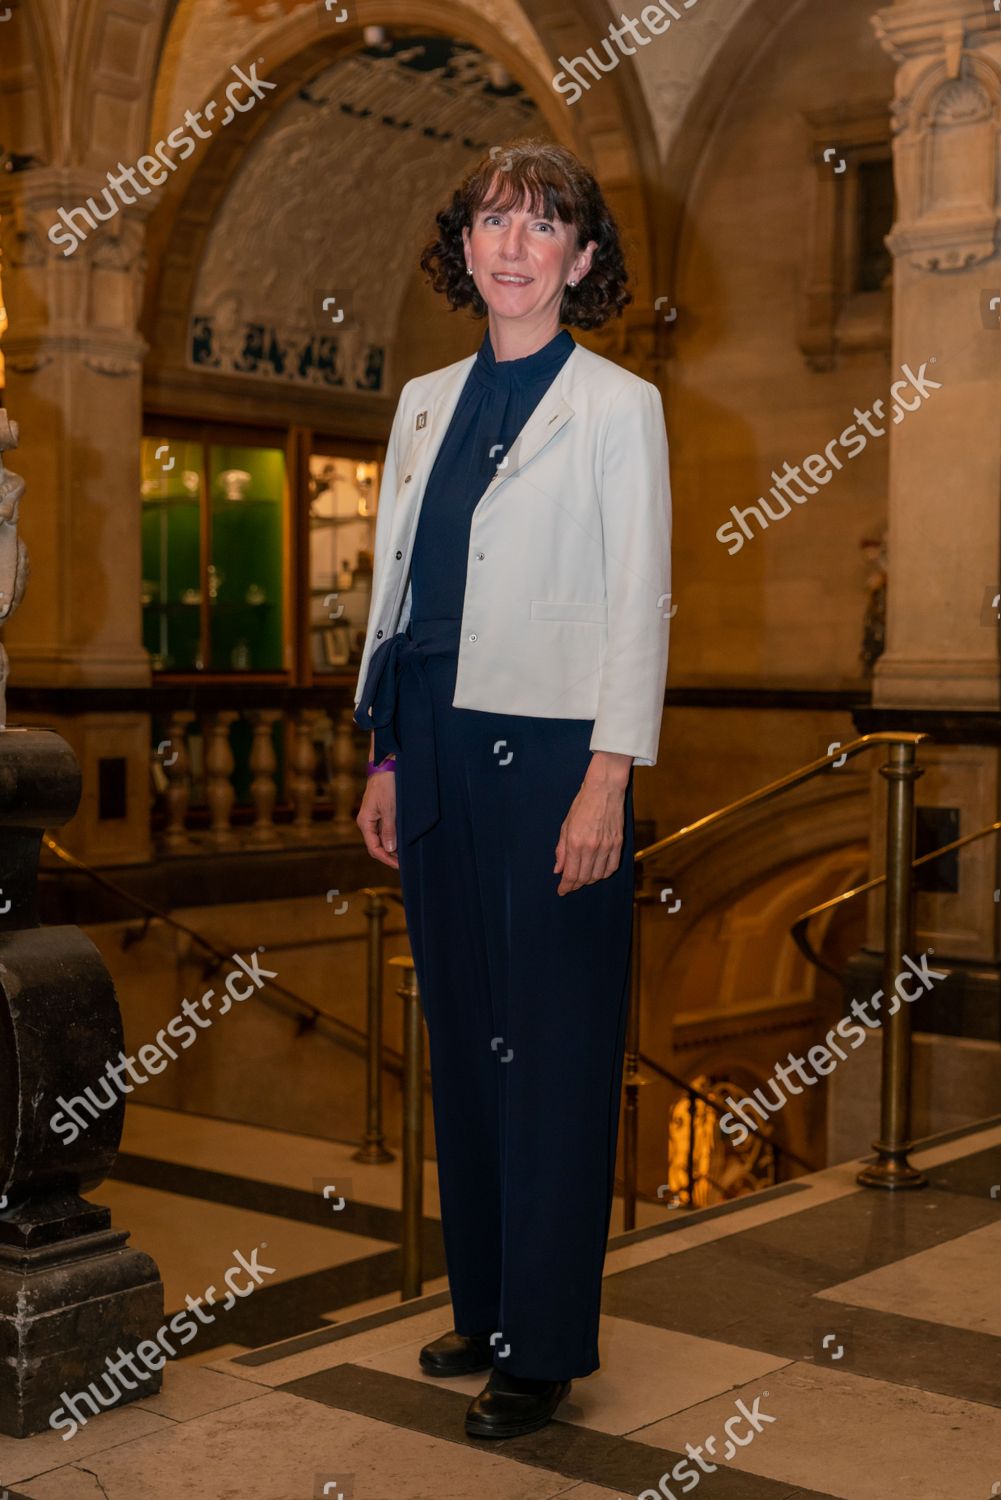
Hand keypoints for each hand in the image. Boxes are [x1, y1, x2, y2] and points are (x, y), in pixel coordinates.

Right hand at [356, 769, 398, 868]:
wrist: (386, 766)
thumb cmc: (386, 785)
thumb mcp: (390, 809)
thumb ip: (389, 830)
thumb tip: (390, 849)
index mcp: (365, 822)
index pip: (374, 848)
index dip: (386, 859)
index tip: (400, 865)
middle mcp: (367, 822)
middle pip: (377, 845)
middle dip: (390, 855)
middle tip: (405, 862)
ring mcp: (373, 818)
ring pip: (382, 839)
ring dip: (393, 847)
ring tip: (406, 854)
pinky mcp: (380, 813)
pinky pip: (385, 830)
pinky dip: (394, 837)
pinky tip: (403, 841)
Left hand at [553, 769, 626, 894]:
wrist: (605, 790)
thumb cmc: (583, 804)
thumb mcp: (565, 826)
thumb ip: (561, 850)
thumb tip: (558, 869)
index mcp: (575, 843)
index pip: (570, 874)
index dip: (566, 886)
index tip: (562, 891)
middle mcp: (591, 848)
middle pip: (584, 878)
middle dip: (575, 885)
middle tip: (570, 885)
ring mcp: (607, 846)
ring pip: (598, 875)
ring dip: (589, 880)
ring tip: (583, 877)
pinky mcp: (618, 844)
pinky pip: (612, 867)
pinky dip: (604, 873)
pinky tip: (598, 872)